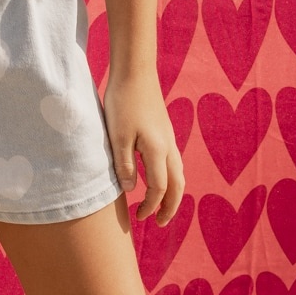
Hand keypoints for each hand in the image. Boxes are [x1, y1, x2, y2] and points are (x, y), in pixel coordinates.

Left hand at [104, 72, 184, 225]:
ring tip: (159, 206)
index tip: (139, 216)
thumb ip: (124, 165)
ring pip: (178, 173)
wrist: (135, 71)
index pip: (160, 188)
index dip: (151, 206)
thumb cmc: (123, 102)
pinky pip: (173, 162)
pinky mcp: (164, 131)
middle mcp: (169, 146)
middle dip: (171, 206)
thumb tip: (131, 189)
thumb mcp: (117, 136)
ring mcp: (169, 138)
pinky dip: (169, 177)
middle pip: (178, 184)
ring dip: (172, 193)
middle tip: (160, 223)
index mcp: (158, 150)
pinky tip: (155, 178)